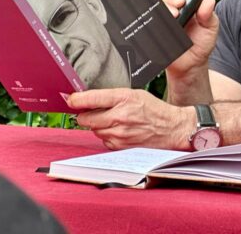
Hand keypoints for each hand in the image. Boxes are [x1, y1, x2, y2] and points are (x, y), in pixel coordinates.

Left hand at [68, 89, 192, 149]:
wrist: (171, 128)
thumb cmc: (154, 110)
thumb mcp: (134, 94)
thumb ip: (112, 97)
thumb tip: (89, 100)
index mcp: (123, 98)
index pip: (91, 98)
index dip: (76, 99)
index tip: (70, 100)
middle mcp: (119, 117)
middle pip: (86, 118)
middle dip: (87, 114)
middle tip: (94, 111)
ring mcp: (118, 133)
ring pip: (93, 129)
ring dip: (98, 125)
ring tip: (114, 120)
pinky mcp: (119, 146)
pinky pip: (103, 140)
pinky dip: (106, 135)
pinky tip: (119, 130)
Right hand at [160, 0, 219, 76]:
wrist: (191, 65)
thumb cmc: (201, 43)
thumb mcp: (210, 27)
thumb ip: (209, 14)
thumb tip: (209, 0)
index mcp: (187, 4)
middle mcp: (174, 10)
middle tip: (180, 3)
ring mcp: (163, 20)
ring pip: (156, 7)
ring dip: (164, 7)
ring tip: (174, 15)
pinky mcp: (155, 32)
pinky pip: (150, 23)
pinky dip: (154, 21)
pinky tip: (161, 24)